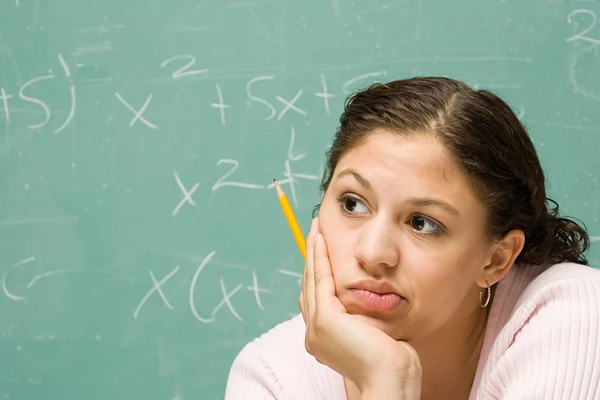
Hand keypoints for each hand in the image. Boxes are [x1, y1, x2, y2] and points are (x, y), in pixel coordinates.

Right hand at [299, 218, 421, 397]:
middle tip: (315, 232)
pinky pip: (321, 278)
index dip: (318, 272)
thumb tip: (372, 305)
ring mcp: (316, 327)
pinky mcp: (325, 319)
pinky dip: (320, 257)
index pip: (317, 298)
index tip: (323, 250)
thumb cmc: (392, 364)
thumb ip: (366, 320)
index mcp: (323, 339)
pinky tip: (321, 239)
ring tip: (316, 229)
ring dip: (313, 251)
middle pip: (310, 285)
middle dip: (312, 257)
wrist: (392, 381)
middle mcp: (314, 334)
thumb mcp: (375, 335)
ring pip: (312, 278)